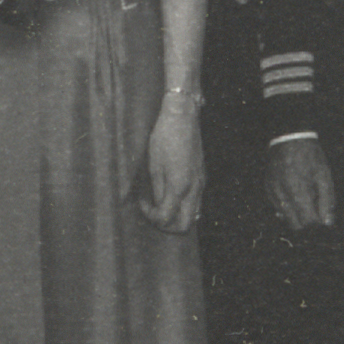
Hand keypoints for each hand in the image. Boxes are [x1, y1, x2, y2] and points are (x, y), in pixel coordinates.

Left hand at [138, 99, 203, 232]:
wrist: (182, 117)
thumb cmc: (165, 138)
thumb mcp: (154, 165)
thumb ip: (158, 190)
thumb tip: (157, 205)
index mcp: (180, 186)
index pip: (167, 217)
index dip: (151, 216)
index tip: (142, 204)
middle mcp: (194, 188)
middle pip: (186, 224)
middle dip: (169, 226)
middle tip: (154, 215)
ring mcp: (201, 183)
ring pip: (194, 213)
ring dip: (177, 216)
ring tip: (161, 205)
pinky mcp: (202, 176)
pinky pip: (196, 201)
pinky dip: (184, 206)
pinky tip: (170, 193)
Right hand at [267, 136, 336, 231]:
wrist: (289, 137)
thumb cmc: (310, 156)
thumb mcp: (324, 176)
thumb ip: (327, 200)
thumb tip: (327, 223)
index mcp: (298, 189)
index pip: (307, 221)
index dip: (317, 221)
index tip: (323, 214)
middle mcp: (282, 194)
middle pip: (295, 224)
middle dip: (307, 220)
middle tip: (315, 207)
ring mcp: (272, 192)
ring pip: (286, 217)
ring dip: (297, 213)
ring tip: (306, 195)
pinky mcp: (268, 189)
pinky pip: (278, 207)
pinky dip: (288, 205)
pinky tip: (295, 191)